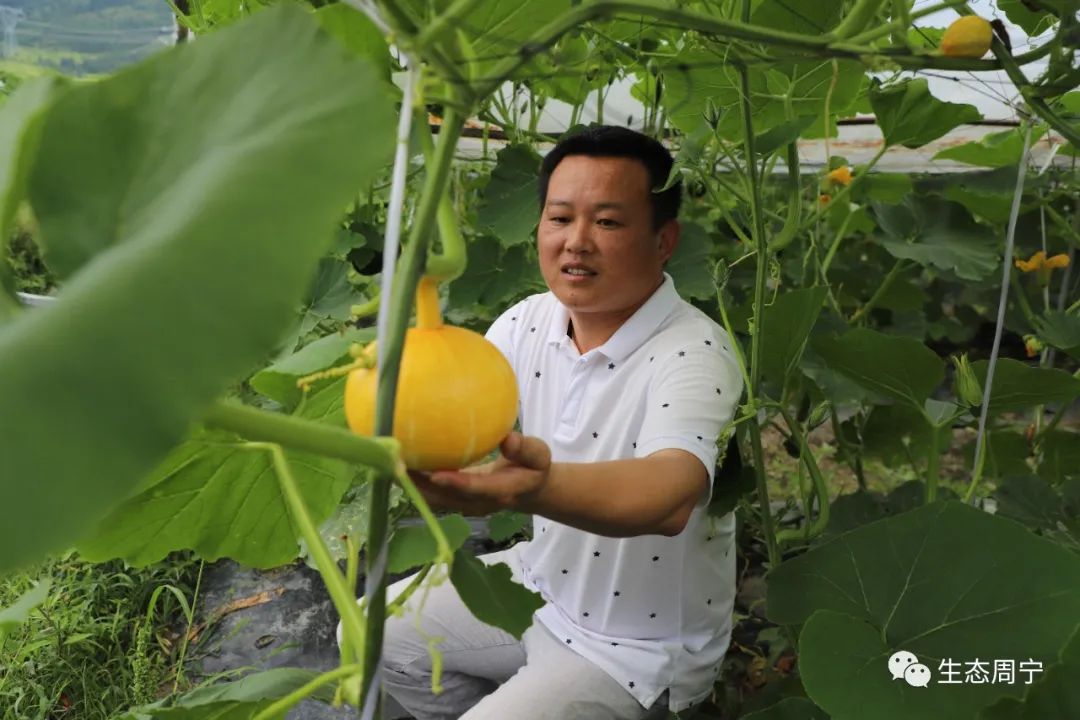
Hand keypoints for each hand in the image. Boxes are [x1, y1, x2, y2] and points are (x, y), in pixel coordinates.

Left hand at [407, 432, 551, 515]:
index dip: (455, 483)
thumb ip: (526, 448)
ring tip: (389, 462)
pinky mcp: (453, 500)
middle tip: (398, 464)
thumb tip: (507, 438)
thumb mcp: (539, 455)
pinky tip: (398, 461)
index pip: (475, 489)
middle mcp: (477, 503)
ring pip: (432, 499)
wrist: (527, 490)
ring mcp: (463, 505)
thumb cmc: (532, 468)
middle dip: (420, 486)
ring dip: (411, 484)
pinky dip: (413, 480)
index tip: (435, 473)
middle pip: (445, 498)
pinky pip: (430, 493)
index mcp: (500, 492)